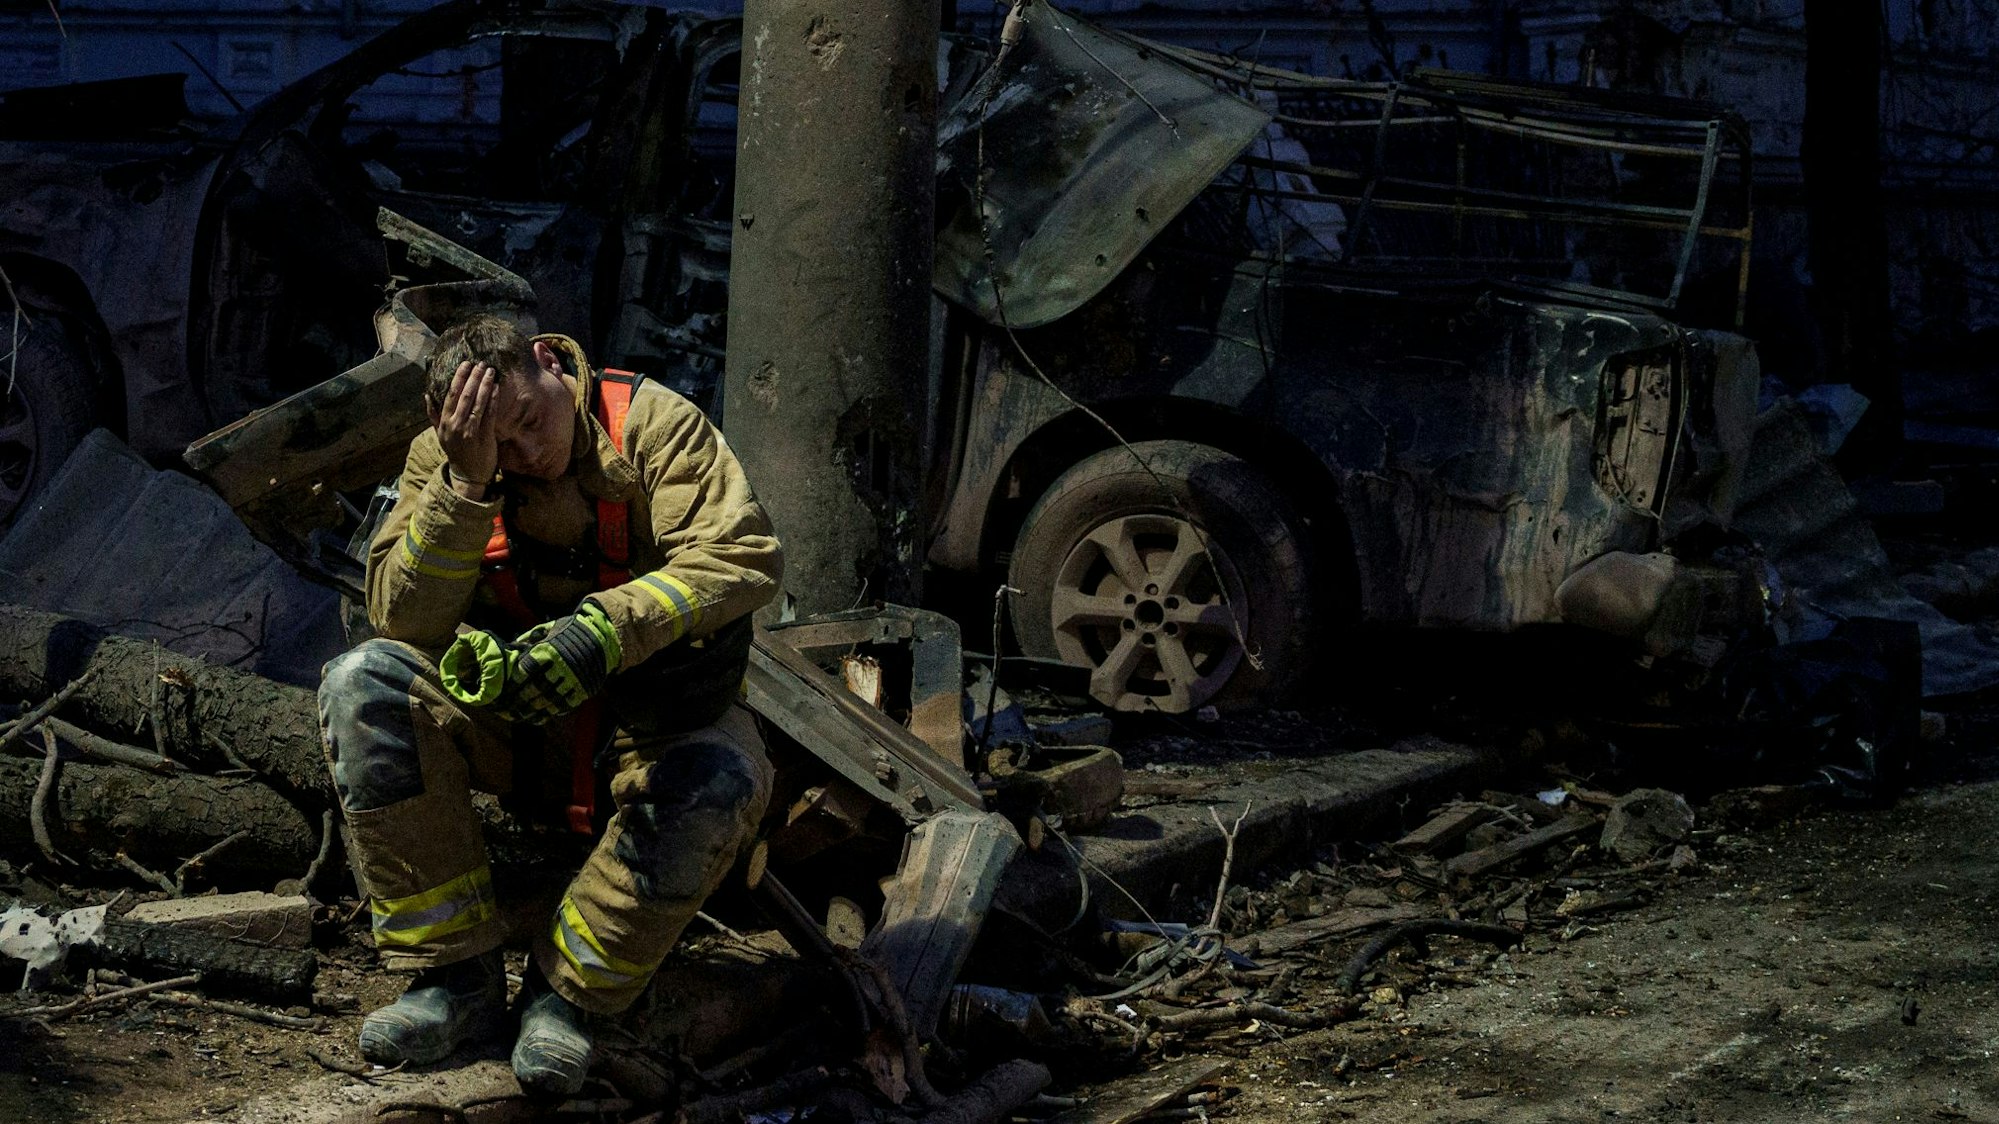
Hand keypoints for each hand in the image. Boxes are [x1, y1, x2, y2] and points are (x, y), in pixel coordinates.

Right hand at [428, 360, 499, 499]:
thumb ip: (434, 415)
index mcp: (444, 422)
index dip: (458, 378)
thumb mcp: (440, 434)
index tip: (465, 364)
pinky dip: (492, 399)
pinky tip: (496, 387)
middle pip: (465, 395)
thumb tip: (426, 396)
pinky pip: (489, 413)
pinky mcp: (484, 436)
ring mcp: (470, 430)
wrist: (467, 475)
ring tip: (490, 371)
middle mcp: (455, 424)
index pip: (451, 395)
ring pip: (477, 402)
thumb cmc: (455, 452)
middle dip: (473, 377)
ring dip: (484, 384)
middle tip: (480, 363)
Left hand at [439, 603, 622, 724]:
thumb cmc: (569, 632)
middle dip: (514, 702)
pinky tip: (535, 717)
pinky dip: (546, 714)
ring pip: (544, 702)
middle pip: (530, 691)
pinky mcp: (581, 691)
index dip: (509, 685)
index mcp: (547, 652)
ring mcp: (571, 682)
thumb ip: (527, 643)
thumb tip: (508, 651)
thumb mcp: (546, 630)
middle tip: (501, 709)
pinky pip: (560, 707)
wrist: (602, 638)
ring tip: (514, 716)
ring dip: (527, 711)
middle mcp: (558, 668)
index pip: (522, 673)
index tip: (498, 693)